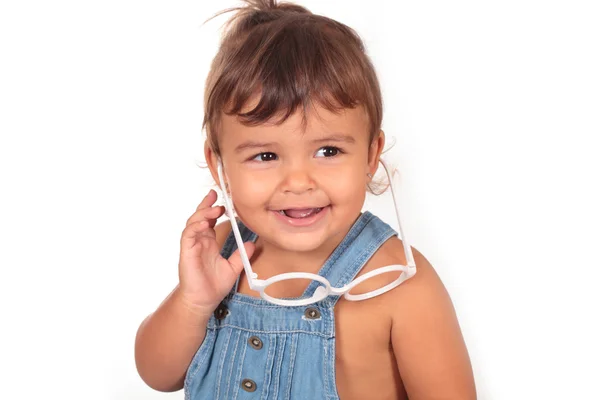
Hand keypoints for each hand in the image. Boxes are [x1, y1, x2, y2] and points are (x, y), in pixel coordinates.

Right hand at [177, 189, 253, 315]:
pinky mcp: (186, 251)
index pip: (210, 220)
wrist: (203, 301)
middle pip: (200, 216)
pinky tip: (206, 223)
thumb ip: (242, 255)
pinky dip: (196, 226)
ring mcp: (192, 245)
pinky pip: (188, 234)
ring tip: (215, 209)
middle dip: (207, 205)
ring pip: (194, 222)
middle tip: (216, 195)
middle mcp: (199, 241)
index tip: (223, 199)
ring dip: (203, 213)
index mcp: (209, 242)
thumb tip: (252, 244)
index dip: (214, 208)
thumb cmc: (213, 286)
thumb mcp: (233, 267)